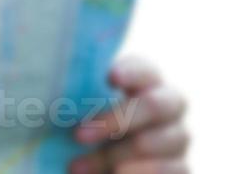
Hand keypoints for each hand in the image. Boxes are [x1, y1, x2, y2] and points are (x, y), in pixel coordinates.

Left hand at [69, 56, 189, 172]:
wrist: (111, 156)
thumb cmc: (92, 120)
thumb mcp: (87, 104)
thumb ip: (82, 93)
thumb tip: (51, 86)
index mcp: (147, 80)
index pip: (146, 69)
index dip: (132, 72)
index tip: (109, 77)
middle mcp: (170, 105)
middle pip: (154, 106)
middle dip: (115, 120)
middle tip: (77, 135)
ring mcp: (177, 137)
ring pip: (150, 143)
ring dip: (110, 156)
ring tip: (75, 167)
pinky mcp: (181, 167)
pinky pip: (168, 170)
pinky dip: (136, 173)